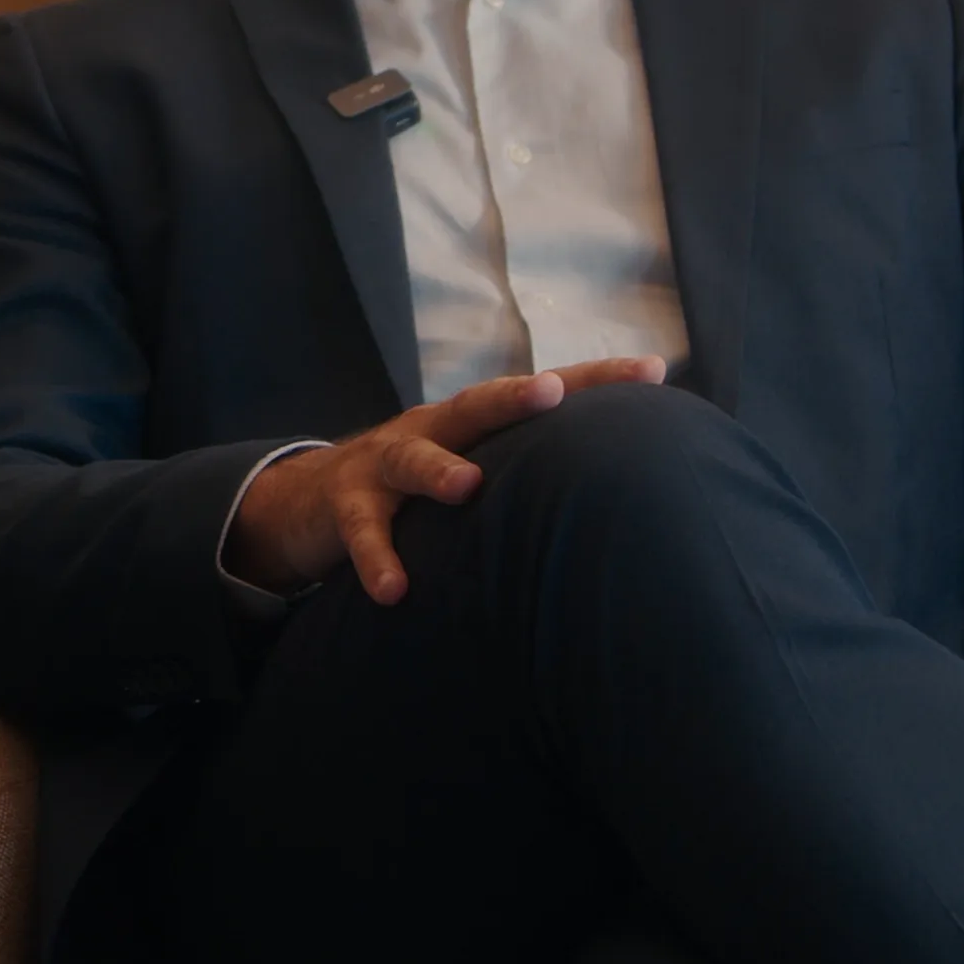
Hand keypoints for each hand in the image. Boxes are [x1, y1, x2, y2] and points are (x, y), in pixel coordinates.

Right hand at [225, 355, 669, 600]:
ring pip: (411, 458)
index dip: (594, 382)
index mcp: (473, 423)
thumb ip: (529, 473)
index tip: (653, 373)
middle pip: (476, 406)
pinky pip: (364, 531)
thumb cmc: (416, 489)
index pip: (541, 394)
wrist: (311, 500)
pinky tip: (395, 591)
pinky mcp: (345, 504)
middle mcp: (433, 430)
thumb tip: (623, 491)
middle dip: (513, 398)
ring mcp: (384, 463)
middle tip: (550, 394)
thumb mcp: (470, 467)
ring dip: (438, 470)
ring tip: (467, 487)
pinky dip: (378, 558)